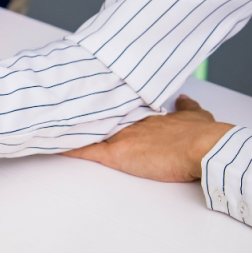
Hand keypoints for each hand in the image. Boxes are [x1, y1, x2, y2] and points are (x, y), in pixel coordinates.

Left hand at [63, 95, 234, 181]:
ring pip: (88, 130)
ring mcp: (120, 136)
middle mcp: (129, 121)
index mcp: (145, 114)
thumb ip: (186, 107)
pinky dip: (69, 147)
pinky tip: (53, 145)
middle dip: (80, 112)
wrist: (204, 146)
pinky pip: (86, 150)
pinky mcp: (116, 153)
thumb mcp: (196, 115)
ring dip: (71, 128)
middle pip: (98, 115)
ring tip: (47, 122)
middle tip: (57, 105)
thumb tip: (184, 99)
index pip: (116, 107)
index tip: (87, 100)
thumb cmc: (202, 135)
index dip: (102, 106)